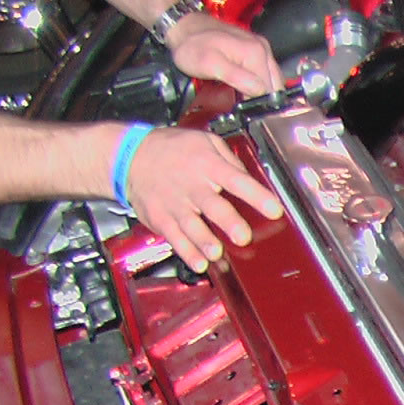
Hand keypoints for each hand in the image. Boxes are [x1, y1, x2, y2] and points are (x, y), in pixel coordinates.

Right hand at [121, 127, 283, 271]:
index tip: (274, 209)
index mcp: (208, 166)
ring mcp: (175, 205)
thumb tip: (251, 180)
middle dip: (228, 222)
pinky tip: (199, 263)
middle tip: (243, 236)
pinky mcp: (161, 219)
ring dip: (205, 241)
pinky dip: (186, 252)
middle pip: (213, 206)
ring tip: (217, 253)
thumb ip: (230, 160)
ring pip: (192, 226)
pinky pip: (175, 238)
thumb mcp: (205, 141)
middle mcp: (192, 186)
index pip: (237, 180)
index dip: (257, 196)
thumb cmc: (172, 149)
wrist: (130, 156)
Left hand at [165, 11, 281, 97]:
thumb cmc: (192, 45)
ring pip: (272, 79)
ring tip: (243, 96)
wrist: (185, 26)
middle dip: (263, 99)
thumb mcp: (210, 64)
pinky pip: (265, 72)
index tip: (244, 110)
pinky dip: (259, 82)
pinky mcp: (256, 48)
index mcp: (256, 53)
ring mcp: (261, 47)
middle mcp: (263, 49)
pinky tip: (245, 85)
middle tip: (243, 104)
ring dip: (262, 91)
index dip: (259, 104)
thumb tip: (260, 92)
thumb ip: (237, 78)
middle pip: (275, 85)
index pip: (271, 90)